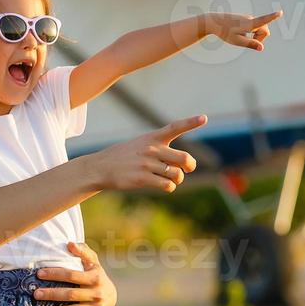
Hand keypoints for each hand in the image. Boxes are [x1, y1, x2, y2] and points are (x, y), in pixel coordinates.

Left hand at [36, 242, 117, 305]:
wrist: (112, 296)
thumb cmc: (97, 274)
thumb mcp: (93, 261)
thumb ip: (82, 251)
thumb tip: (69, 244)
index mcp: (95, 278)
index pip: (72, 275)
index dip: (55, 274)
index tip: (39, 273)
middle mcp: (96, 294)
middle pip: (70, 295)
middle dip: (52, 294)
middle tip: (36, 294)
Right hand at [87, 115, 204, 192]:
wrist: (100, 168)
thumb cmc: (123, 157)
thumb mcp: (139, 144)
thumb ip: (160, 149)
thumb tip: (182, 166)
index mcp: (152, 138)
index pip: (175, 127)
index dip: (191, 123)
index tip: (204, 118)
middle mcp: (152, 149)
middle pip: (185, 159)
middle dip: (190, 166)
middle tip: (186, 169)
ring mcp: (147, 164)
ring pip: (177, 175)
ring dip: (176, 180)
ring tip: (167, 179)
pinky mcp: (142, 178)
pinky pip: (167, 186)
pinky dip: (168, 187)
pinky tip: (160, 185)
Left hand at [204, 10, 281, 50]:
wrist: (213, 22)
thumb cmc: (224, 32)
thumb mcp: (237, 41)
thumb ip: (250, 44)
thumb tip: (261, 48)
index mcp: (249, 24)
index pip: (264, 20)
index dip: (272, 17)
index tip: (280, 12)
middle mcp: (250, 19)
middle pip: (265, 30)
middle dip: (260, 38)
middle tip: (247, 42)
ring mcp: (248, 18)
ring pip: (259, 29)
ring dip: (255, 36)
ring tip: (241, 37)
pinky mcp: (245, 19)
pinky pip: (254, 27)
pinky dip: (250, 33)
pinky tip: (239, 33)